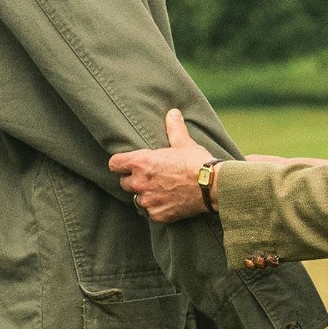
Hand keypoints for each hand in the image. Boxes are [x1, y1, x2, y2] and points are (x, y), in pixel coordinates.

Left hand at [109, 108, 216, 223]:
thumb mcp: (184, 142)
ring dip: (145, 195)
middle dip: (134, 180)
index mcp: (141, 162)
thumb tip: (173, 113)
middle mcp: (140, 183)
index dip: (120, 163)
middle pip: (124, 183)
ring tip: (160, 190)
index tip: (127, 164)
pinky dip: (157, 208)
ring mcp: (148, 201)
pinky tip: (169, 202)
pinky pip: (151, 212)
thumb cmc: (197, 162)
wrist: (212, 186)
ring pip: (137, 199)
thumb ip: (174, 128)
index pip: (114, 164)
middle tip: (149, 177)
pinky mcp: (158, 215)